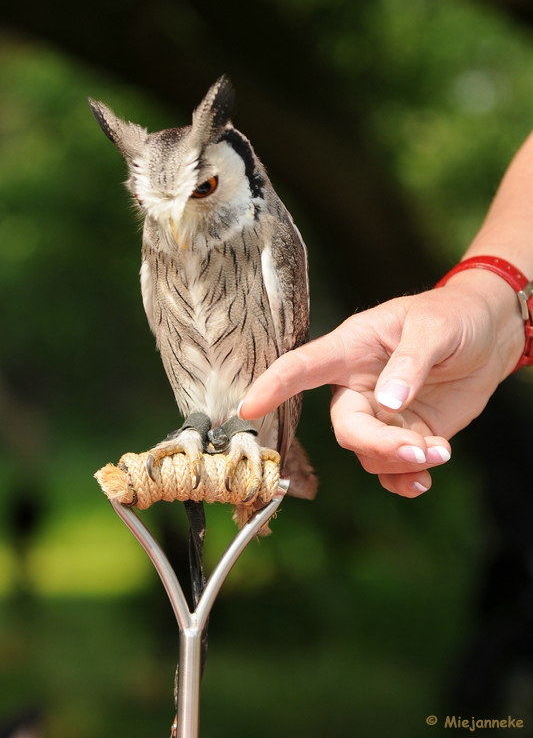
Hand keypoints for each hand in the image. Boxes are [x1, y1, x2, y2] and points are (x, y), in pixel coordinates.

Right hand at [240, 273, 523, 495]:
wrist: (487, 335)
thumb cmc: (453, 316)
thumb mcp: (433, 328)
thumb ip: (409, 363)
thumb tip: (388, 403)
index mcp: (352, 348)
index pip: (303, 367)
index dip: (274, 385)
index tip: (248, 407)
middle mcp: (358, 384)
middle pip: (346, 427)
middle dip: (378, 445)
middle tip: (420, 450)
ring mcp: (381, 413)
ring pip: (369, 452)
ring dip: (401, 461)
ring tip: (440, 453)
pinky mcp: (405, 433)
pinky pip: (390, 467)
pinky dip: (404, 479)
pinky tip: (426, 476)